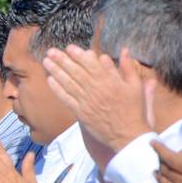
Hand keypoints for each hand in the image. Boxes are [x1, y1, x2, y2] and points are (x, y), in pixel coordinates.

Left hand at [43, 46, 153, 163]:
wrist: (128, 134)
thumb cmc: (134, 110)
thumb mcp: (135, 86)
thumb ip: (128, 67)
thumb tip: (124, 50)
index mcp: (110, 81)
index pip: (91, 64)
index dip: (78, 55)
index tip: (69, 47)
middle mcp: (96, 90)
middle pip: (76, 72)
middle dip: (62, 60)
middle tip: (51, 51)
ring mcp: (86, 102)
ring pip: (68, 83)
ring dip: (56, 71)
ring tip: (46, 62)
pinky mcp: (80, 113)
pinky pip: (66, 99)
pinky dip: (57, 89)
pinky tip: (50, 80)